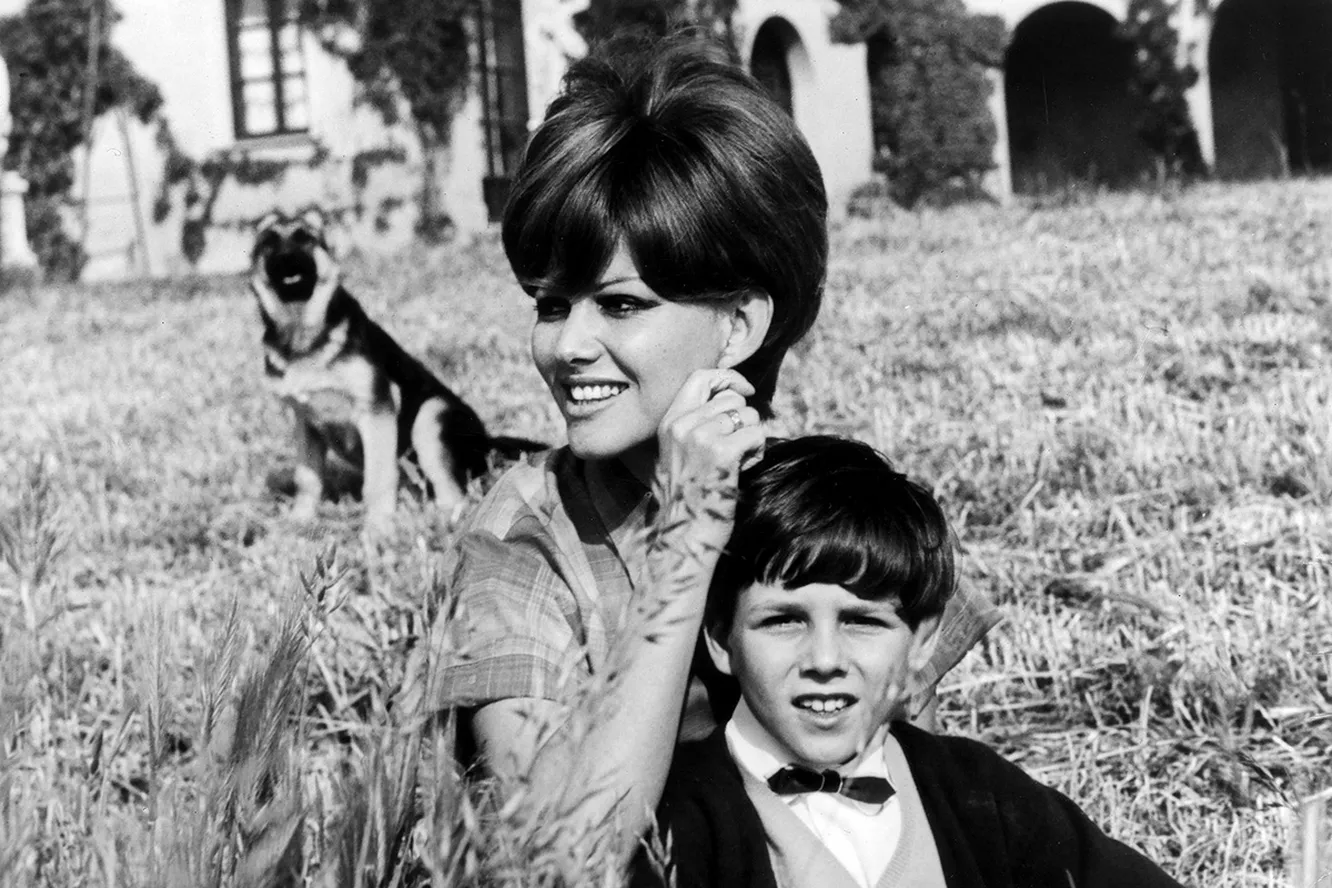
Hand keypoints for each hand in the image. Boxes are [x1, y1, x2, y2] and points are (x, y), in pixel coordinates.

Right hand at [651, 369, 764, 559]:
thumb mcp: (679, 454)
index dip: (728, 378)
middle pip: (731, 398)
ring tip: (737, 463)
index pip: (700, 377)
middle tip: (735, 449)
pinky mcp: (721, 452)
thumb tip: (731, 398)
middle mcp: (682, 424)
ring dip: (751, 437)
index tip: (745, 389)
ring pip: (747, 415)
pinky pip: (756, 434)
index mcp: (669, 422)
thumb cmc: (687, 500)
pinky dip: (757, 452)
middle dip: (743, 420)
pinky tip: (743, 470)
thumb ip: (696, 424)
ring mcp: (700, 436)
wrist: (682, 536)